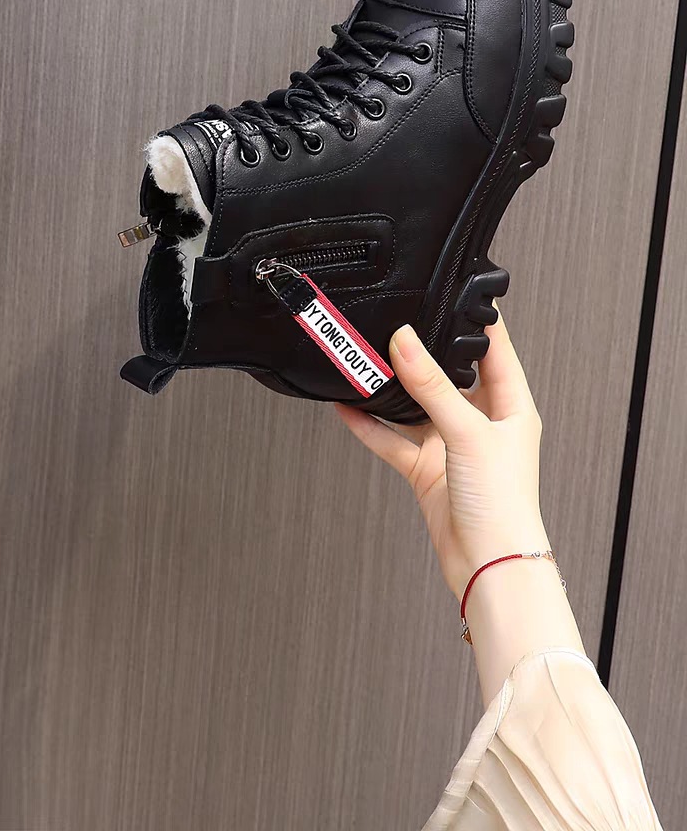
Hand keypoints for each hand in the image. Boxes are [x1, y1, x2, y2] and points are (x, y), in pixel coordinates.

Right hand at [337, 308, 548, 598]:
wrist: (488, 566)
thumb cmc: (504, 507)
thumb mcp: (467, 433)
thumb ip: (432, 387)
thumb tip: (407, 342)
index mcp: (510, 407)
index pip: (495, 350)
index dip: (477, 321)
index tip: (455, 291)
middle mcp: (481, 422)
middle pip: (447, 375)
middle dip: (420, 353)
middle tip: (393, 325)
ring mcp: (451, 445)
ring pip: (414, 405)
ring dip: (389, 389)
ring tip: (362, 363)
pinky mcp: (427, 469)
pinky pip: (393, 437)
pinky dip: (369, 423)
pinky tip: (348, 407)